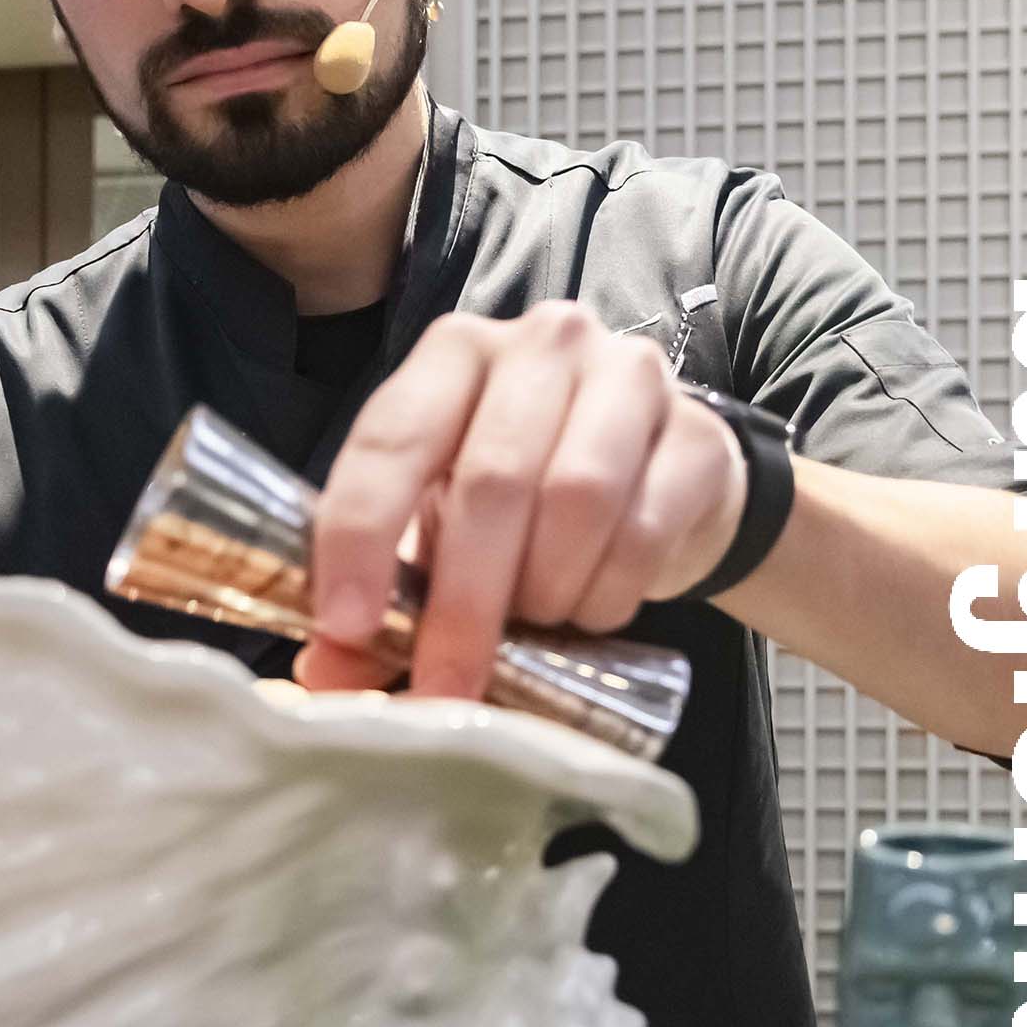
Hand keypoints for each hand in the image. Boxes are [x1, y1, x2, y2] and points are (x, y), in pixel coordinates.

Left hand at [296, 303, 747, 701]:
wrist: (662, 482)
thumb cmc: (528, 499)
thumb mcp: (443, 526)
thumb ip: (385, 592)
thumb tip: (328, 676)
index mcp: (453, 353)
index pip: (391, 437)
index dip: (360, 536)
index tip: (348, 628)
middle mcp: (540, 344)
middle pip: (492, 480)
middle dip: (462, 602)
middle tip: (447, 682)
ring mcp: (629, 377)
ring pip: (576, 500)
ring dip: (545, 591)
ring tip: (531, 622)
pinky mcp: (698, 435)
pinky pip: (646, 530)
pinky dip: (607, 594)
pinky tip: (589, 610)